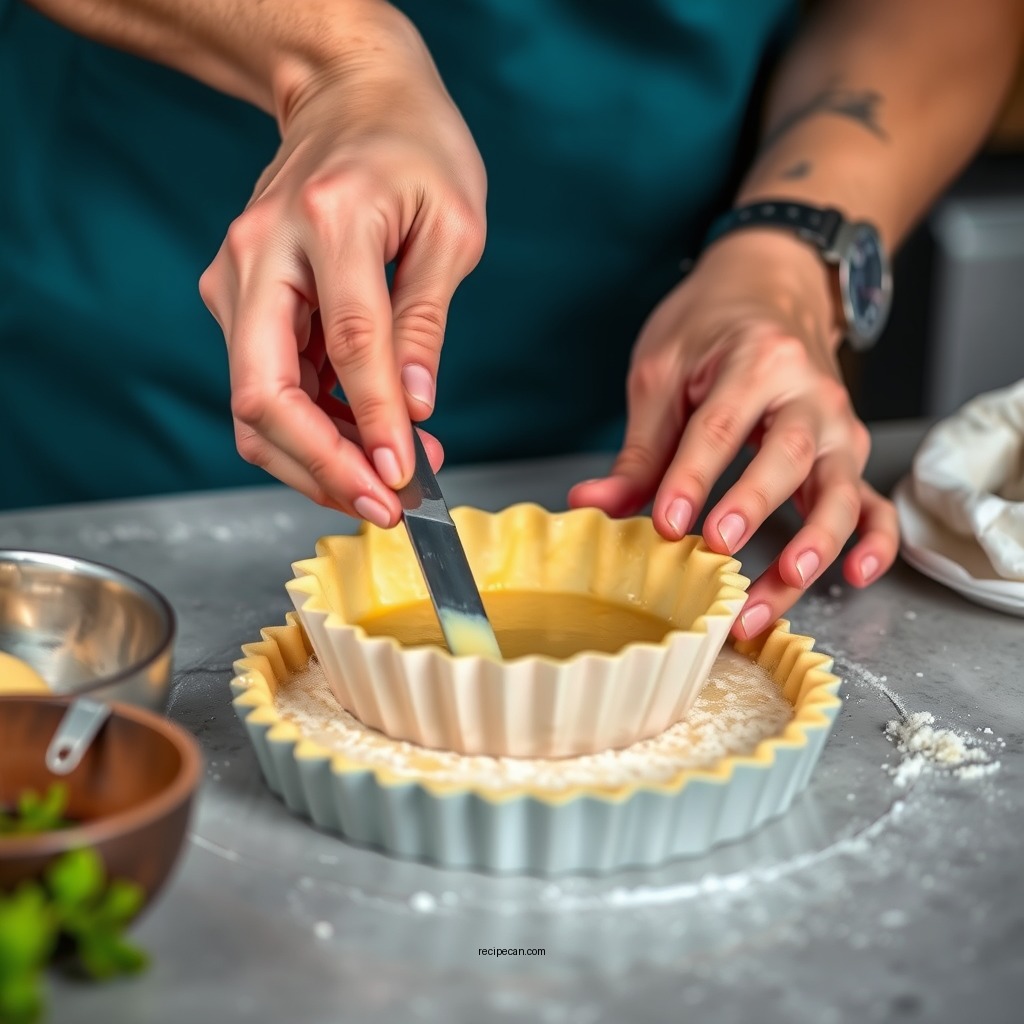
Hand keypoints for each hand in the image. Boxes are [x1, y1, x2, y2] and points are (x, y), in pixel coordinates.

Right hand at [199, 3, 485, 525]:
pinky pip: (266, 384)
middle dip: (320, 467)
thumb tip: (415, 408)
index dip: (373, 423)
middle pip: (264, 395)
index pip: (349, 344)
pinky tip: (363, 439)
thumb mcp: (454, 225)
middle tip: (382, 507)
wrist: (350, 96)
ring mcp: (238, 277)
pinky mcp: (239, 299)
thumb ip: (427, 321)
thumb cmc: (413, 149)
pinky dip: (311, 427)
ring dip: (318, 458)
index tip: (405, 479)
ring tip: (391, 476)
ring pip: (255, 404)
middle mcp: (262, 253)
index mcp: (329, 221)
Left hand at [568, 229, 898, 638]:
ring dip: (816, 542)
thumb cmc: (712, 327)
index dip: (692, 477)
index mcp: (756, 360)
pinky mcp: (848, 457)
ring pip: (840, 489)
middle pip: (790, 454)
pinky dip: (875, 541)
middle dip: (755, 504)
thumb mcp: (661, 372)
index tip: (667, 521)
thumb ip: (637, 449)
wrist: (770, 288)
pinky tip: (856, 575)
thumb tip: (592, 503)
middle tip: (719, 546)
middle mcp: (809, 394)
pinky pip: (874, 503)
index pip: (720, 425)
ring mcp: (838, 428)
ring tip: (785, 583)